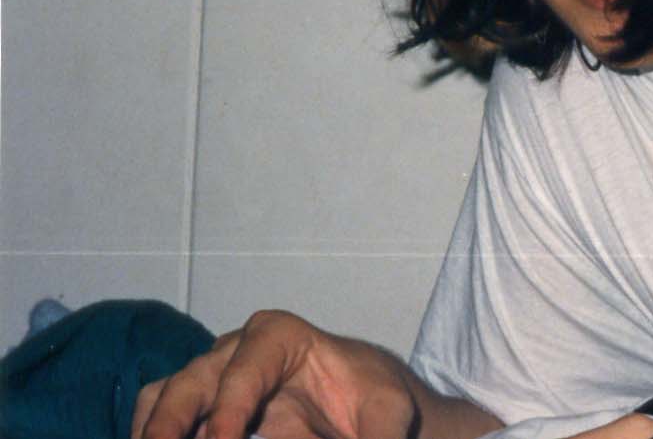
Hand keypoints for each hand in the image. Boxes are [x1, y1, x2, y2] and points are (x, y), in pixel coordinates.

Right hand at [131, 310, 419, 438]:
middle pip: (189, 381)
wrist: (362, 404)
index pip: (245, 370)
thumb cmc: (373, 396)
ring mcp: (210, 379)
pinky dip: (151, 434)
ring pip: (161, 397)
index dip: (230, 409)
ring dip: (150, 431)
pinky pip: (157, 418)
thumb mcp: (388, 411)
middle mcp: (234, 351)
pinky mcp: (198, 409)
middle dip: (169, 422)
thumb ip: (380, 435)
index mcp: (280, 337)